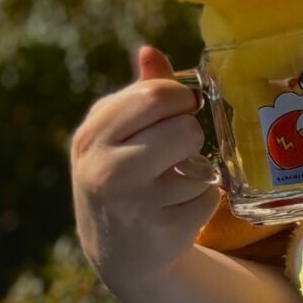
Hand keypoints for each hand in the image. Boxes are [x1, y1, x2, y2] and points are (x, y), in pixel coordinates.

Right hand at [71, 46, 219, 294]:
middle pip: (183, 129)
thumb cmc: (122, 176)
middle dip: (189, 136)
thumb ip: (139, 93)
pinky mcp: (161, 230)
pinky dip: (203, 201)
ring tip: (172, 184)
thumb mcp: (118, 135)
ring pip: (200, 164)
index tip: (179, 109)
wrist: (117, 252)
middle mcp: (105, 168)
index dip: (180, 99)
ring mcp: (131, 202)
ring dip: (197, 172)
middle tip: (178, 150)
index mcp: (92, 135)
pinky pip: (209, 197)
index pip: (154, 95)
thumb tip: (150, 51)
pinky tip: (176, 210)